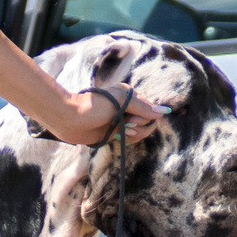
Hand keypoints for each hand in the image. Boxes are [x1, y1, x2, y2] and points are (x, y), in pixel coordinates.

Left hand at [42, 85, 166, 147]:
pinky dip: (128, 140)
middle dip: (140, 127)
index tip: (131, 119)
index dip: (145, 118)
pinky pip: (131, 139)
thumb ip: (143, 106)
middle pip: (148, 122)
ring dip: (133, 135)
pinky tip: (118, 138)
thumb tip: (164, 112)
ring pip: (141, 132)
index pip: (151, 110)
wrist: (71, 119)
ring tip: (120, 133)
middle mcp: (129, 108)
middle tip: (125, 126)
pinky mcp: (115, 133)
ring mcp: (122, 121)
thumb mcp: (120, 101)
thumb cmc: (94, 106)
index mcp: (130, 96)